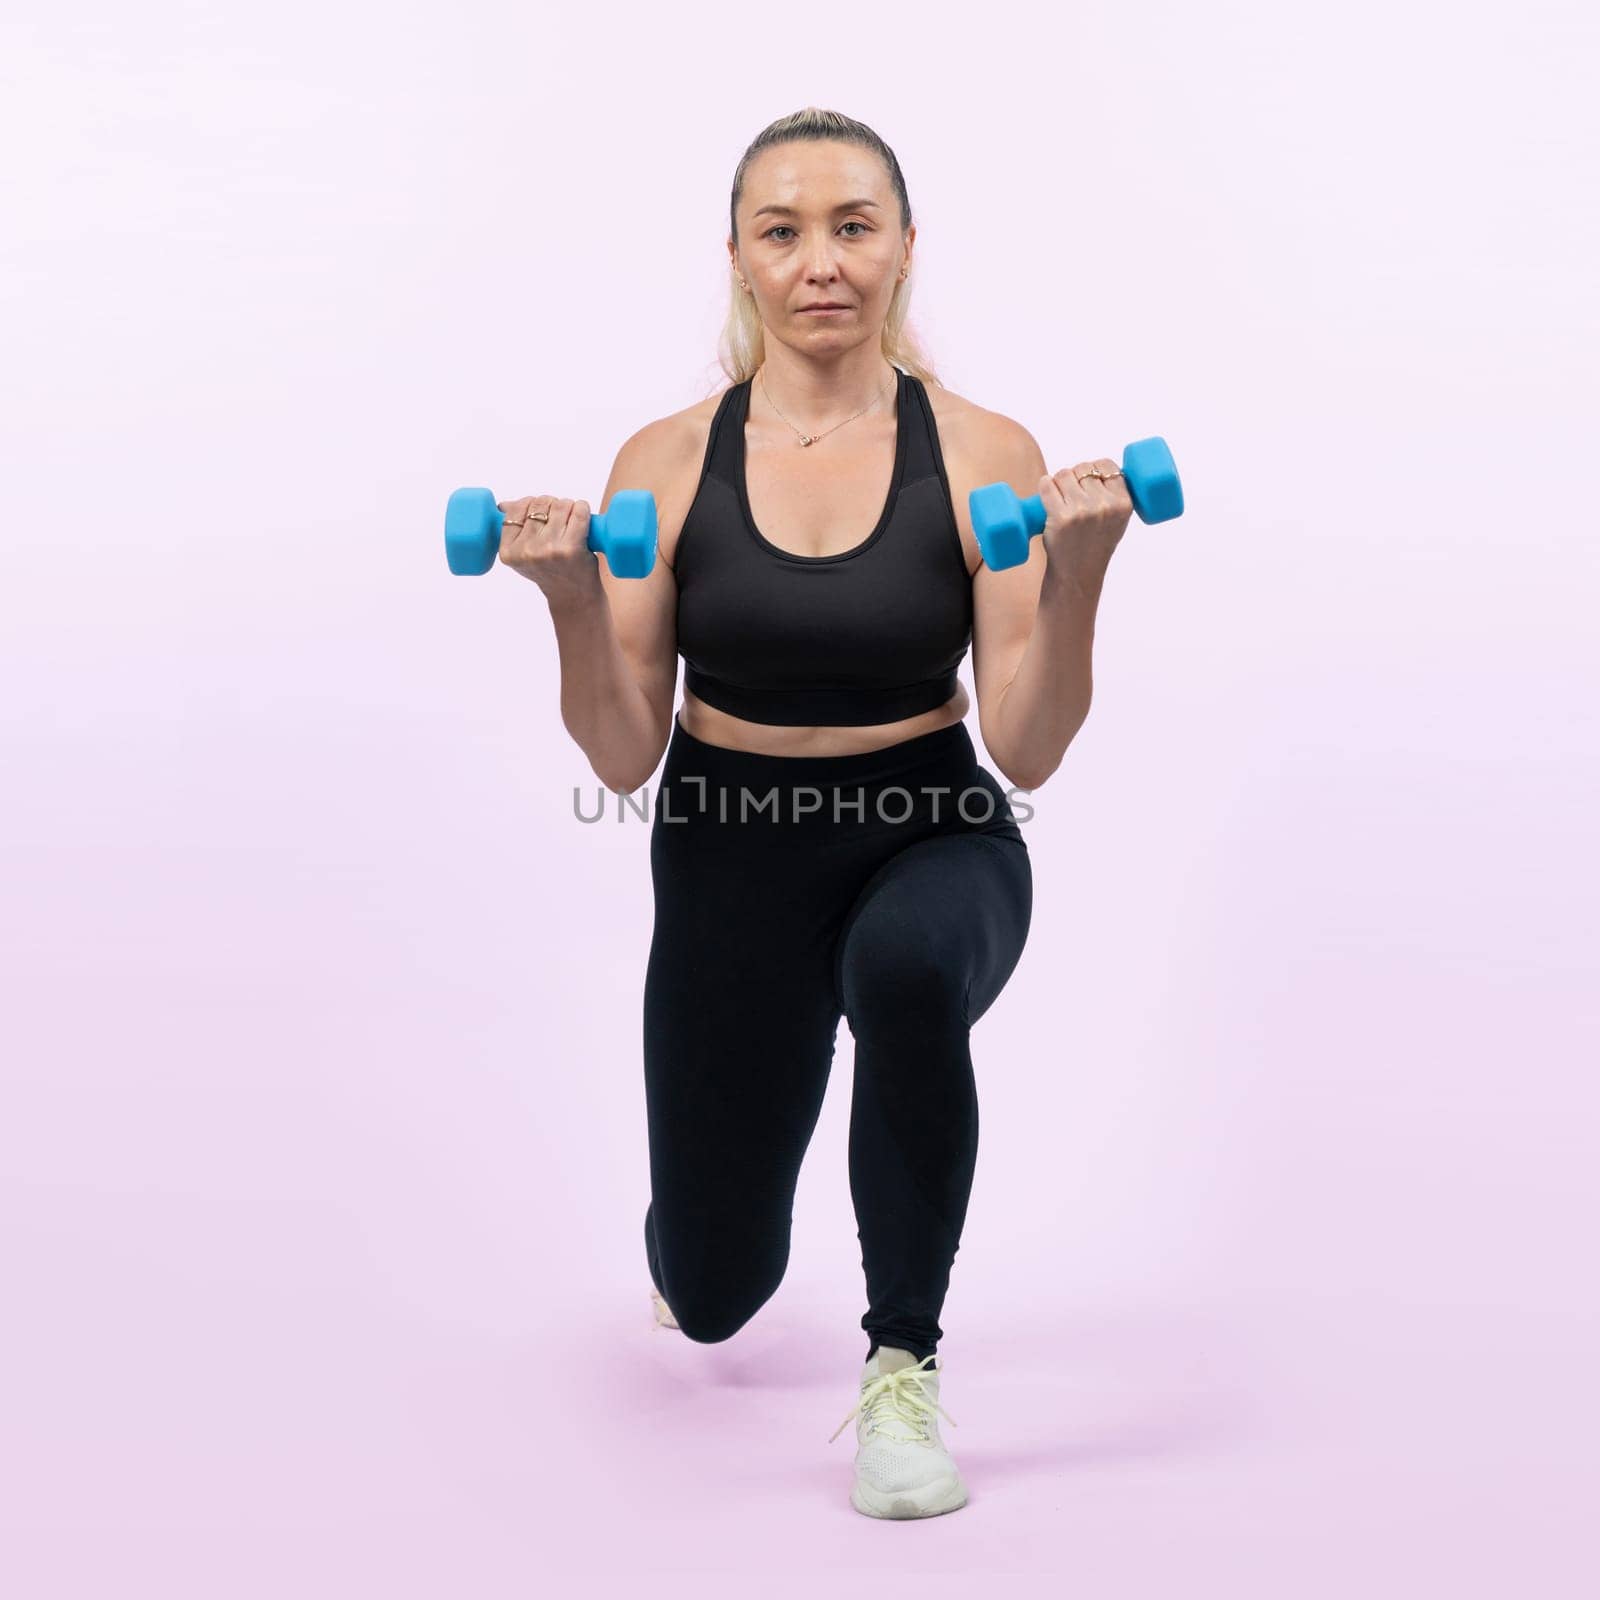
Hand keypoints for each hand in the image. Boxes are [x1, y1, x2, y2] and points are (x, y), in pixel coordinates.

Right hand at [495, 494, 604, 607]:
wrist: (573, 596)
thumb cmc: (550, 571)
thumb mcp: (524, 554)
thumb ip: (513, 529)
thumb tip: (502, 506)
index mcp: (508, 552)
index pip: (517, 509)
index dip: (531, 504)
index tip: (541, 514)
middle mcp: (526, 551)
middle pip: (540, 503)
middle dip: (552, 505)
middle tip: (560, 521)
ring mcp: (548, 550)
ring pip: (560, 505)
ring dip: (569, 507)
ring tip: (571, 523)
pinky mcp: (570, 549)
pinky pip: (579, 512)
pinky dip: (583, 509)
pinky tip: (583, 517)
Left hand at [1037, 459, 1133, 574]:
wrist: (1077, 574)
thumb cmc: (1095, 544)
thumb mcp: (1118, 520)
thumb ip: (1114, 495)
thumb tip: (1099, 468)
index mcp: (1123, 503)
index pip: (1108, 466)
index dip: (1095, 468)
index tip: (1087, 480)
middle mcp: (1105, 505)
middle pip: (1083, 468)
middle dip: (1074, 477)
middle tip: (1071, 496)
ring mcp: (1082, 511)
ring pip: (1064, 474)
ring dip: (1058, 481)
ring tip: (1060, 499)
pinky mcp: (1061, 517)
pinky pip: (1047, 485)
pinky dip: (1044, 485)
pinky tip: (1046, 491)